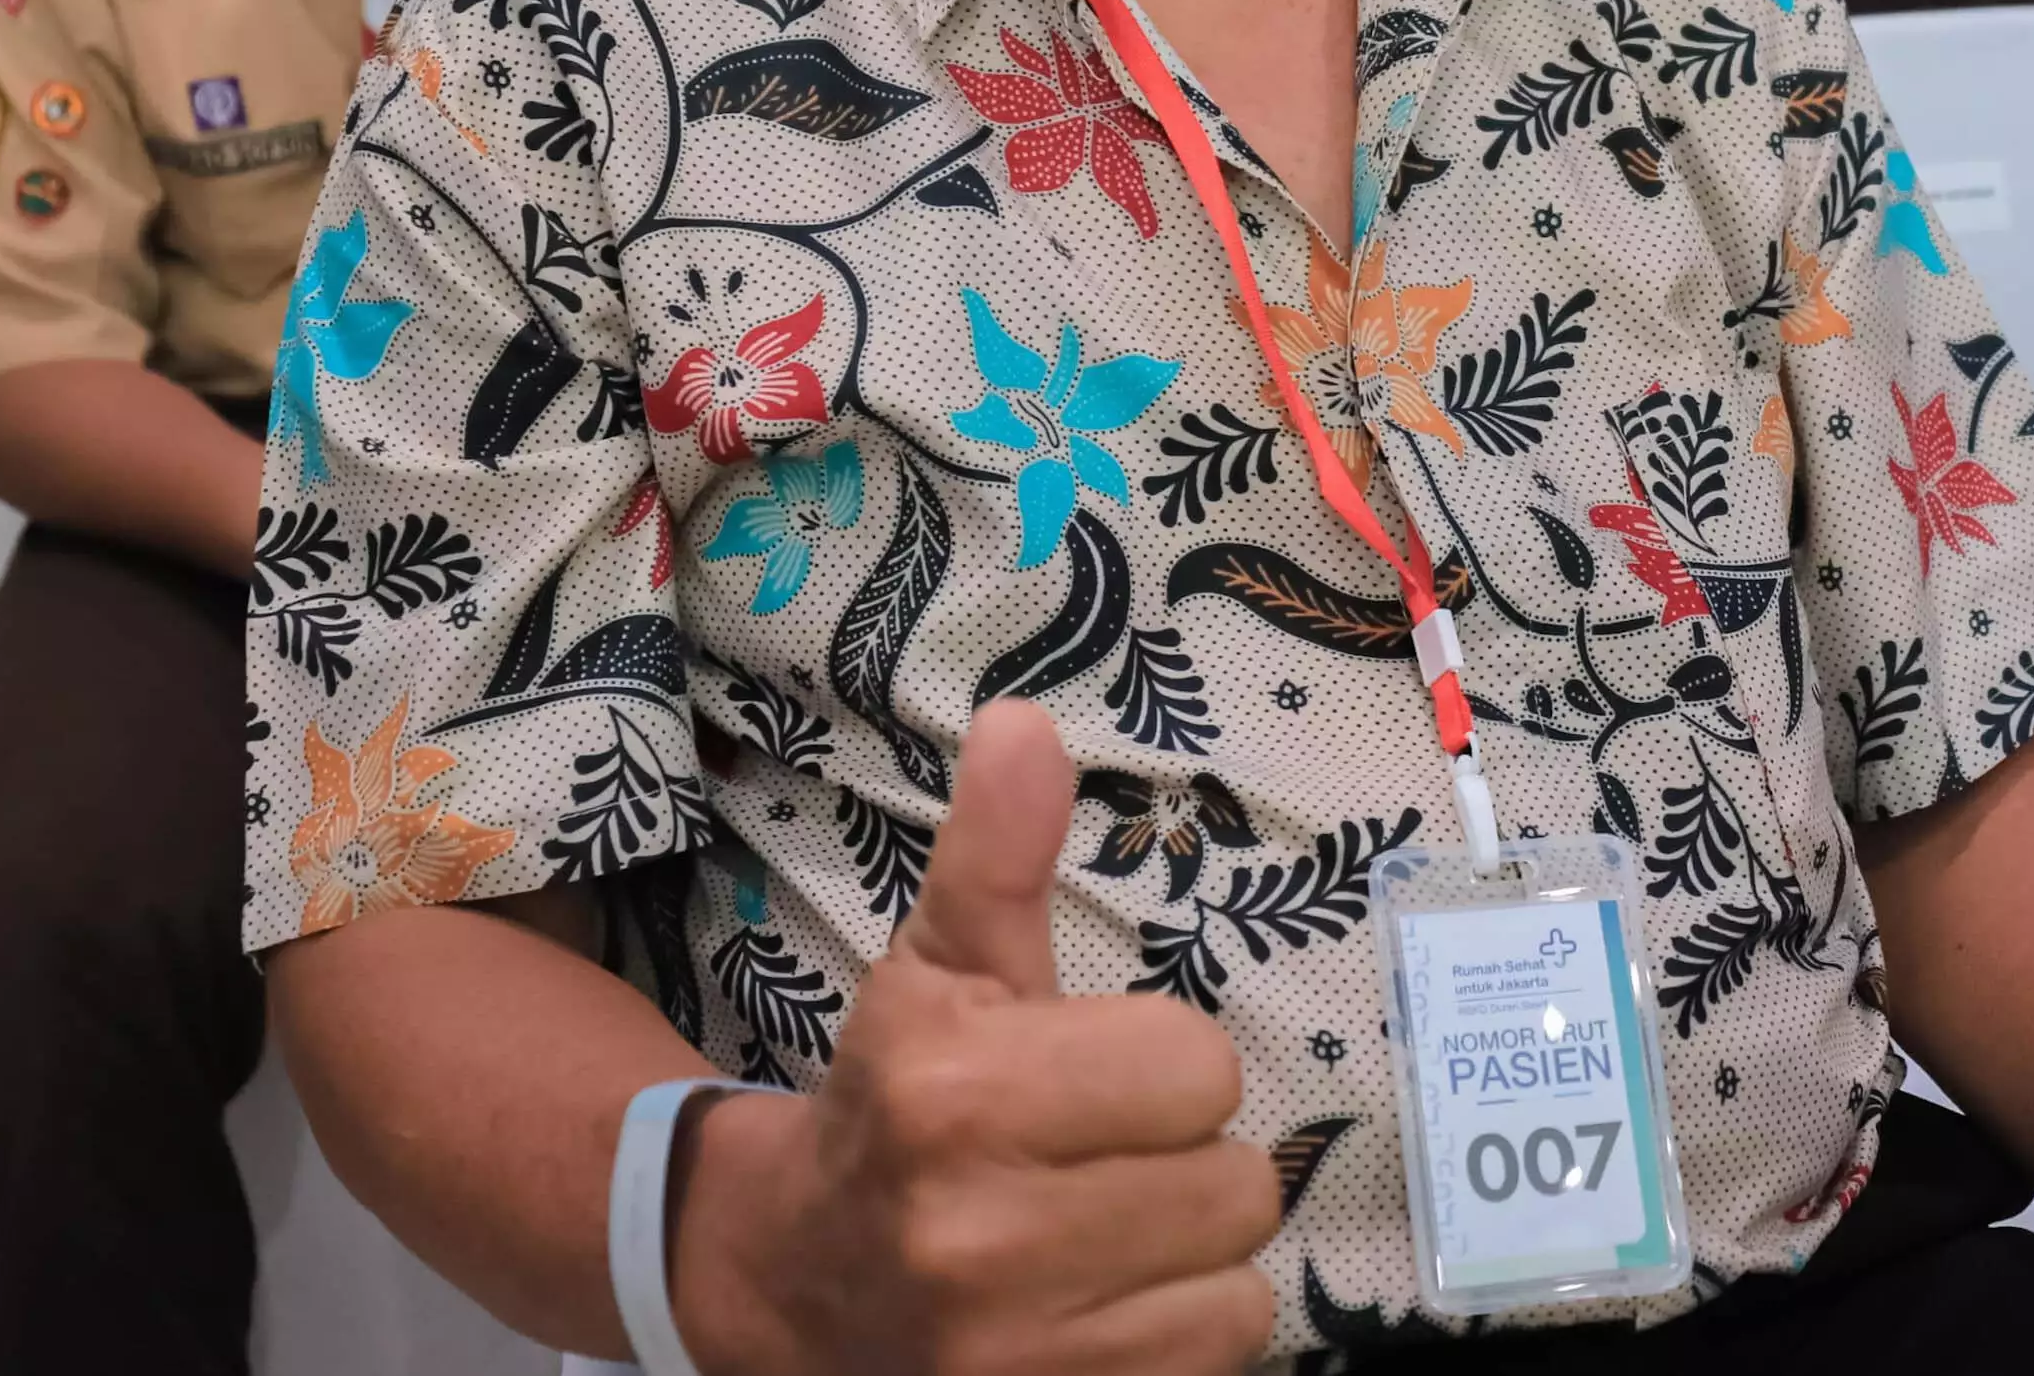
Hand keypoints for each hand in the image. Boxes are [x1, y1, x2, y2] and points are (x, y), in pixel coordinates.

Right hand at [675, 704, 1278, 1375]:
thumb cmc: (897, 1102)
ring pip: (1237, 1286)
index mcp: (961, 1096)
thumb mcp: (939, 969)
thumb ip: (995, 853)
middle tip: (1100, 1161)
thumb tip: (1026, 721)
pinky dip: (1178, 1335)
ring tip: (1105, 1235)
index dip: (1157, 1065)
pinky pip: (1214, 1360)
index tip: (1092, 1076)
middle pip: (1236, 1183)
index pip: (1201, 1068)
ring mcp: (1014, 1353)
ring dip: (1188, 1258)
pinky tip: (1104, 1305)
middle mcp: (982, 1235)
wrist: (796, 1283)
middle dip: (1180, 1162)